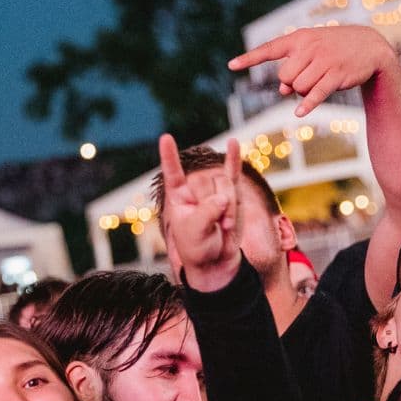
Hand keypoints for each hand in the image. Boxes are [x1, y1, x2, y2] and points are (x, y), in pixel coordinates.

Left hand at [158, 132, 241, 289]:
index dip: (169, 157)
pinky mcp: (232, 194)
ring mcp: (214, 190)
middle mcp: (195, 190)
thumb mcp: (195, 233)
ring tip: (224, 225)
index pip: (173, 173)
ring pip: (225, 184)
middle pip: (207, 181)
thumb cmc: (199, 249)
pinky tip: (233, 143)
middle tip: (216, 227)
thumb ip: (207, 212)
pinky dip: (234, 159)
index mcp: (178, 197)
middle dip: (215, 205)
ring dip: (229, 208)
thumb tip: (223, 198)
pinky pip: (233, 173)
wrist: (217, 262)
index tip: (165, 138)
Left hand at [228, 24, 396, 116]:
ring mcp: (324, 60)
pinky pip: (316, 93)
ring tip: (320, 81)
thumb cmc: (334, 50)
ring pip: (298, 88)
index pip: (270, 49)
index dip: (250, 58)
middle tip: (309, 77)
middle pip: (284, 77)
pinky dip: (307, 104)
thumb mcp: (312, 54)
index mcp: (300, 38)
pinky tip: (299, 113)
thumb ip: (293, 69)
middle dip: (292, 84)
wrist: (370, 46)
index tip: (231, 65)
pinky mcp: (336, 75)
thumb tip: (282, 91)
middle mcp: (310, 47)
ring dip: (304, 92)